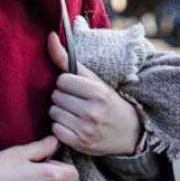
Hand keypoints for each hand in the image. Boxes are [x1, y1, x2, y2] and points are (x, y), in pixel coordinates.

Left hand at [46, 32, 141, 155]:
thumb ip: (68, 60)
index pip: (62, 80)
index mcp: (98, 92)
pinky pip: (55, 130)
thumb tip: (49, 37)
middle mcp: (93, 111)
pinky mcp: (81, 144)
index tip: (77, 88)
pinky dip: (60, 128)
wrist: (129, 133)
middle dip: (63, 98)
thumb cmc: (109, 103)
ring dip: (60, 113)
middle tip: (76, 102)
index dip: (67, 83)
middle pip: (56, 96)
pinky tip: (72, 126)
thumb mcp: (95, 81)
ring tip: (74, 114)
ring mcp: (86, 129)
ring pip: (54, 113)